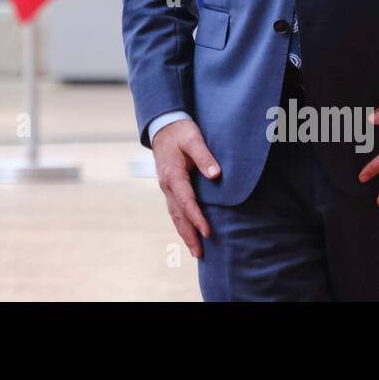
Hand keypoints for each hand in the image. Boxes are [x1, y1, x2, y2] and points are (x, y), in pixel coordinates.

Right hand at [151, 118, 220, 258]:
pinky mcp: (169, 187)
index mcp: (173, 174)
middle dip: (189, 235)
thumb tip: (216, 175)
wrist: (162, 125)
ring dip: (184, 233)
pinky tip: (188, 233)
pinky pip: (174, 210)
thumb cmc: (180, 131)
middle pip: (178, 215)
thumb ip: (204, 156)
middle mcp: (167, 185)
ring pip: (175, 215)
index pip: (186, 201)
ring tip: (196, 251)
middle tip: (200, 254)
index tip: (207, 232)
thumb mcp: (193, 138)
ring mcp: (166, 187)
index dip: (197, 218)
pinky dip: (181, 224)